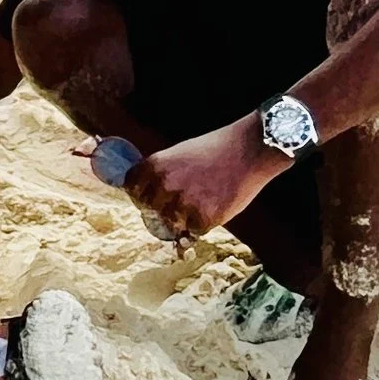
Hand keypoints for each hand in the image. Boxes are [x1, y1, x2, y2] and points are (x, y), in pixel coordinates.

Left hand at [123, 117, 279, 248]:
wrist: (247, 150)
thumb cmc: (215, 149)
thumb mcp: (179, 153)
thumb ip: (161, 174)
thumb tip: (147, 194)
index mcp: (155, 165)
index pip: (131, 187)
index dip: (140, 193)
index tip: (148, 196)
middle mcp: (165, 185)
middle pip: (150, 208)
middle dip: (163, 207)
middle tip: (184, 197)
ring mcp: (184, 203)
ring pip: (172, 222)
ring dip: (183, 217)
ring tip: (203, 198)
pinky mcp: (204, 218)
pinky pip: (194, 230)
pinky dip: (203, 223)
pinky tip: (215, 204)